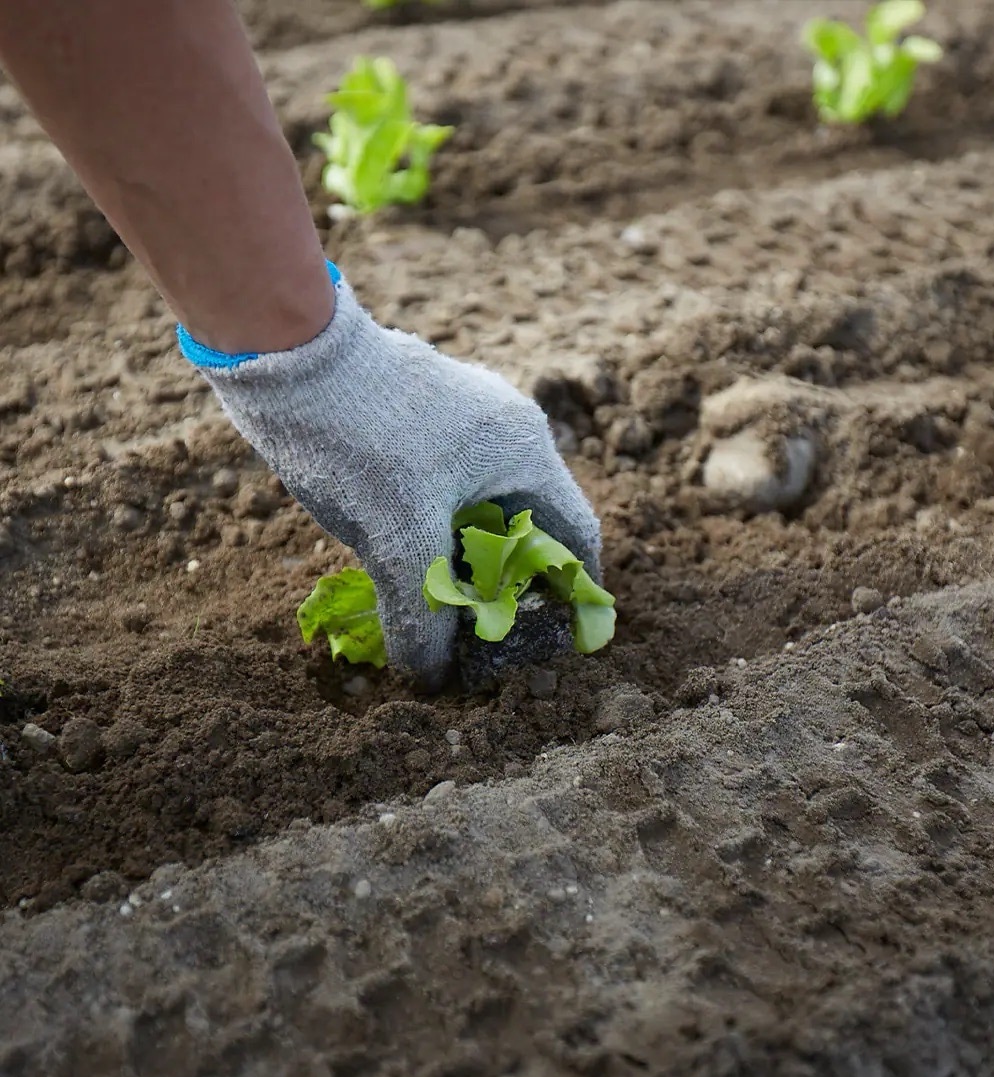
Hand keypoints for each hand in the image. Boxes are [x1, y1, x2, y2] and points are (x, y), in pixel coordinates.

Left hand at [180, 266, 600, 687]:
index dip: (574, 591)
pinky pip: (448, 486)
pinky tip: (403, 556)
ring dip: (467, 557)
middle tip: (484, 630)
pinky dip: (438, 528)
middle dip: (511, 582)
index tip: (553, 635)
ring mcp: (464, 417)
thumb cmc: (358, 440)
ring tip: (441, 604)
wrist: (284, 352)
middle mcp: (506, 429)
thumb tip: (433, 678)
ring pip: (483, 506)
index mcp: (524, 452)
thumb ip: (424, 616)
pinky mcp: (422, 415)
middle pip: (530, 524)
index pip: (578, 533)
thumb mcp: (396, 540)